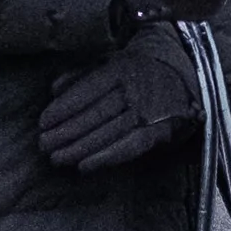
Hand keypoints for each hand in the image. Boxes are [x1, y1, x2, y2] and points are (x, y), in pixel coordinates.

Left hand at [42, 27, 203, 174]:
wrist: (187, 78)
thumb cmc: (140, 71)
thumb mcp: (113, 63)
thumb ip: (82, 75)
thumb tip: (54, 89)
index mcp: (121, 69)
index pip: (87, 90)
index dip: (64, 108)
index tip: (43, 122)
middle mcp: (135, 90)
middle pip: (95, 114)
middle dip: (66, 132)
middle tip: (43, 145)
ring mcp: (149, 112)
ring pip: (109, 133)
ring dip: (80, 149)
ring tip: (57, 159)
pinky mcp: (160, 131)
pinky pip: (130, 147)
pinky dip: (107, 158)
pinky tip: (85, 167)